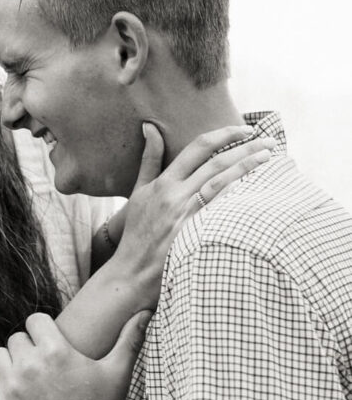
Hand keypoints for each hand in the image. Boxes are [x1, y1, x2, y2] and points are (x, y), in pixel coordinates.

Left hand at [0, 310, 151, 399]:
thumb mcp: (118, 374)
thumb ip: (129, 340)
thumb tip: (145, 312)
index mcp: (55, 350)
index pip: (35, 320)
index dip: (43, 330)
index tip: (50, 343)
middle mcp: (29, 364)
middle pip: (16, 339)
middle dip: (27, 349)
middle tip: (40, 366)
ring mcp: (10, 387)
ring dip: (8, 365)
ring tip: (23, 380)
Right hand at [108, 123, 275, 305]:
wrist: (131, 272)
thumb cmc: (136, 232)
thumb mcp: (139, 192)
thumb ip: (148, 159)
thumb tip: (150, 126)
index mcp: (163, 183)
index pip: (198, 147)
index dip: (224, 134)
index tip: (245, 129)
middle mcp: (175, 196)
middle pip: (217, 163)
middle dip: (245, 147)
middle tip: (268, 139)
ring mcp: (186, 216)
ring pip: (223, 183)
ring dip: (249, 166)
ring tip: (269, 155)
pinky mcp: (194, 236)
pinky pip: (221, 211)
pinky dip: (239, 196)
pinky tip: (258, 187)